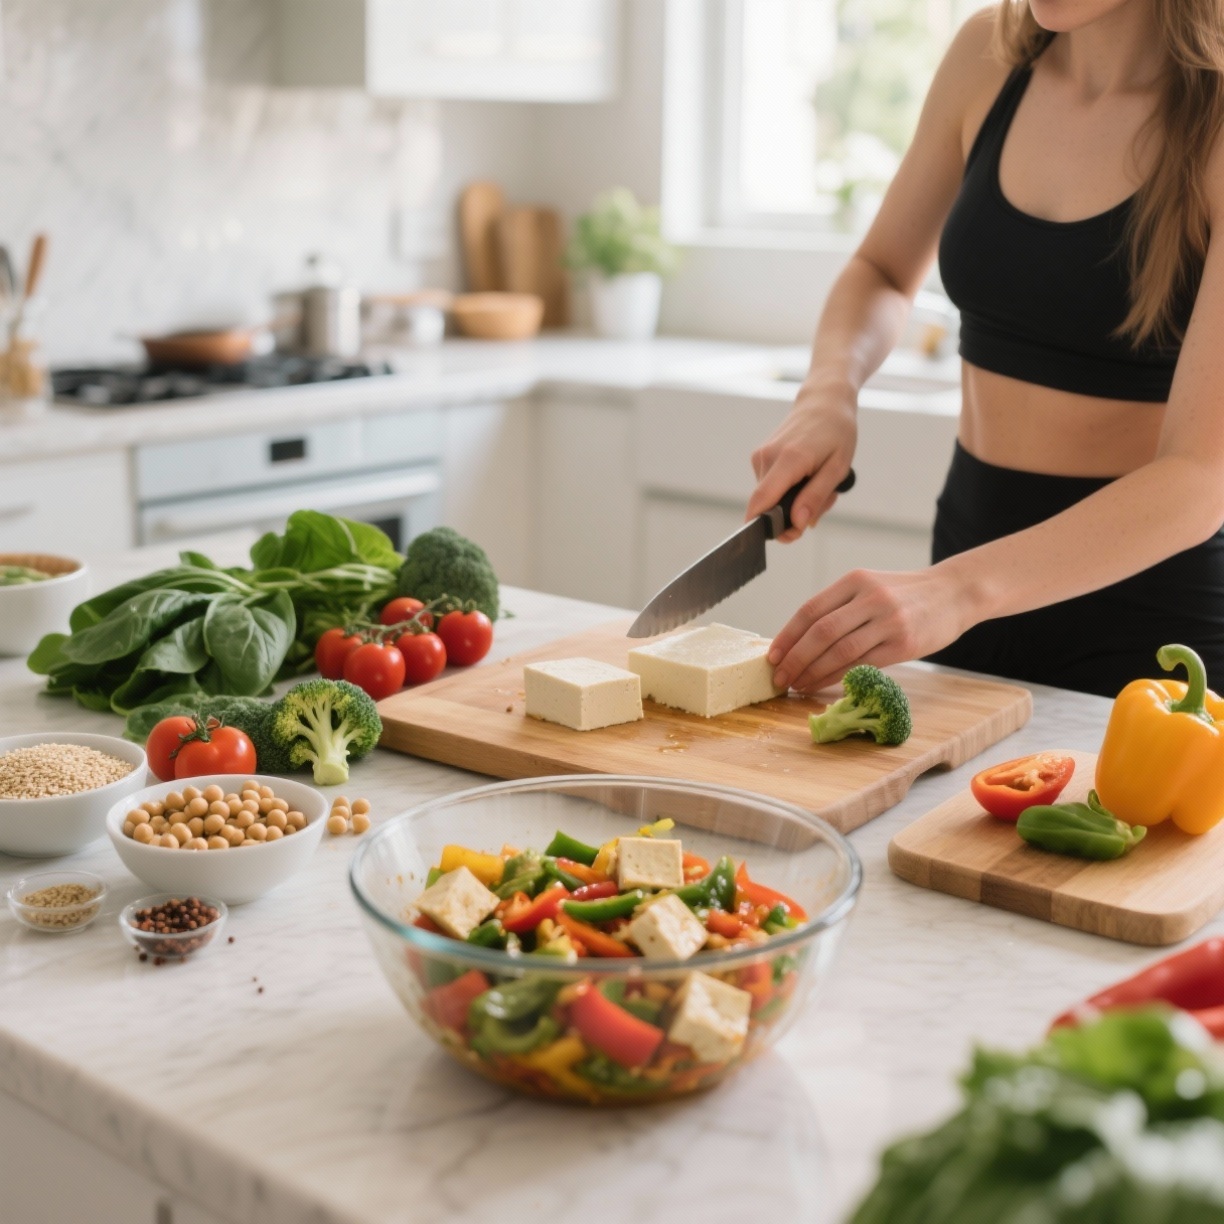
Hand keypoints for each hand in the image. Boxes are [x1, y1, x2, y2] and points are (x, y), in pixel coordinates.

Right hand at [747, 379, 856, 541]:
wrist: (824, 401)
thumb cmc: (837, 432)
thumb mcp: (838, 468)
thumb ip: (815, 497)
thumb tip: (797, 523)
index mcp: (789, 459)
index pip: (761, 501)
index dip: (765, 527)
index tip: (785, 537)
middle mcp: (768, 457)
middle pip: (767, 505)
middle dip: (792, 515)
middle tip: (823, 503)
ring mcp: (761, 456)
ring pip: (770, 498)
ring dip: (794, 501)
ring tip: (818, 483)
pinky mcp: (760, 457)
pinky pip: (770, 486)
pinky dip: (788, 490)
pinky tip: (806, 476)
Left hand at [767, 565, 967, 693]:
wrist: (954, 593)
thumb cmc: (905, 594)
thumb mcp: (870, 587)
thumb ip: (839, 607)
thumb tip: (798, 641)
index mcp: (855, 580)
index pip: (810, 610)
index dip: (787, 636)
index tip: (772, 656)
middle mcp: (869, 597)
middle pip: (820, 632)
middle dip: (795, 658)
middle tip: (779, 677)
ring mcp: (888, 620)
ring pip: (839, 651)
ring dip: (812, 672)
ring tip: (797, 685)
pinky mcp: (903, 643)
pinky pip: (862, 664)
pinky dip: (838, 677)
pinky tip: (823, 685)